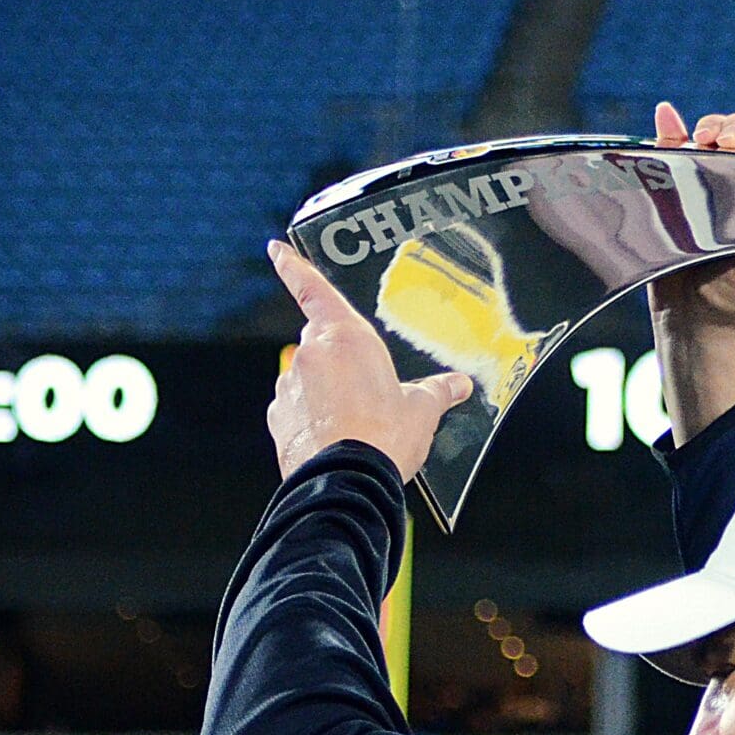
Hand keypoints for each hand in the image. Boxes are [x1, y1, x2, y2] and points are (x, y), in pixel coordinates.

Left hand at [266, 240, 472, 481]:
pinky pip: (296, 410)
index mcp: (346, 337)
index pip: (314, 290)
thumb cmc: (385, 439)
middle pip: (322, 343)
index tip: (277, 251)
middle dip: (341, 362)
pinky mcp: (278, 420)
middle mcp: (311, 354)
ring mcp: (289, 387)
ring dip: (326, 393)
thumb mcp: (422, 412)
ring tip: (356, 424)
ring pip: (308, 379)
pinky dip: (312, 420)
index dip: (294, 267)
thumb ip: (437, 392)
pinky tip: (335, 439)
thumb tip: (458, 385)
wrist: (346, 483)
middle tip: (369, 390)